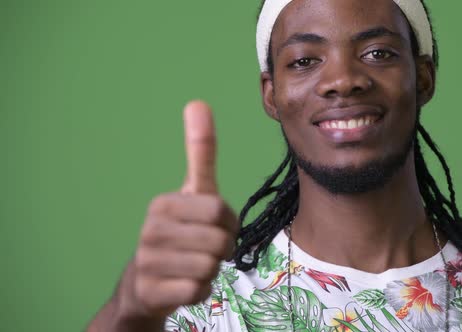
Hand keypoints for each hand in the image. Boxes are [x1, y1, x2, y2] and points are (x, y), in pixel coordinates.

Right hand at [120, 101, 238, 319]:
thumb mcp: (193, 192)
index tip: (213, 226)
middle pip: (220, 241)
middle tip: (204, 249)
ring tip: (191, 265)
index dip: (227, 223)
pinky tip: (183, 284)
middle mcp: (150, 230)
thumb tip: (198, 102)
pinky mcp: (150, 291)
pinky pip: (199, 290)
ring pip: (211, 267)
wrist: (146, 284)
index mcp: (163, 203)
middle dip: (222, 249)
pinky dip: (200, 290)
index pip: (220, 211)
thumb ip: (200, 151)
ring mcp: (147, 262)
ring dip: (211, 270)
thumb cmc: (180, 232)